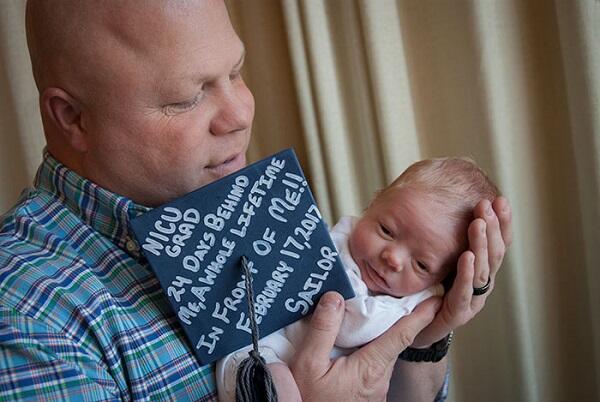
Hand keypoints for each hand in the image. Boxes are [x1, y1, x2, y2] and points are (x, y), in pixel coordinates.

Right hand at [290, 292, 441, 400]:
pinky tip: (358, 344)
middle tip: (403, 298)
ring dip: (384, 336)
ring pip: (384, 354)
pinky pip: (375, 366)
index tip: (436, 300)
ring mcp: (376, 389)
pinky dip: (372, 349)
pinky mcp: (368, 395)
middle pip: (394, 342)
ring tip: (376, 316)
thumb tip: (335, 299)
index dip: (420, 316)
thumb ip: (323, 330)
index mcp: (370, 367)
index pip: (401, 335)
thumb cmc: (310, 399)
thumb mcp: (308, 364)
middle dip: (401, 320)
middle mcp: (379, 379)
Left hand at [412, 196, 512, 346]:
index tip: (499, 200)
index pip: (497, 244)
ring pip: (481, 270)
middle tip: (487, 204)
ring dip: (480, 244)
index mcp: (480, 270)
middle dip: (492, 227)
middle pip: (493, 254)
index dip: (500, 223)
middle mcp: (481, 285)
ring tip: (478, 222)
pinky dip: (465, 272)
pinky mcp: (456, 314)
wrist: (415, 330)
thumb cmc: (429, 291)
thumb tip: (448, 205)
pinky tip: (467, 255)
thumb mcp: (440, 261)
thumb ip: (447, 240)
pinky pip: (463, 292)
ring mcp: (471, 300)